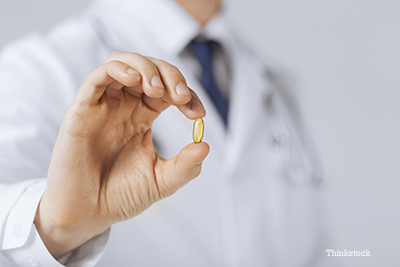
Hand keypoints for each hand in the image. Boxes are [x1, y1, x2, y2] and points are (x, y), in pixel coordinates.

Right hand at [34, 52, 209, 257]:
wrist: (88, 213)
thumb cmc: (121, 195)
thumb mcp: (162, 181)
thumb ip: (185, 166)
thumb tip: (206, 146)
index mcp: (142, 117)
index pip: (168, 90)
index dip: (187, 94)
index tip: (199, 112)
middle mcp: (124, 106)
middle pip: (149, 69)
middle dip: (171, 76)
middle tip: (182, 97)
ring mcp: (104, 105)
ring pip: (123, 63)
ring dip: (146, 68)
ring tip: (158, 90)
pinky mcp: (84, 108)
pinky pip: (98, 76)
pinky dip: (119, 69)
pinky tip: (136, 80)